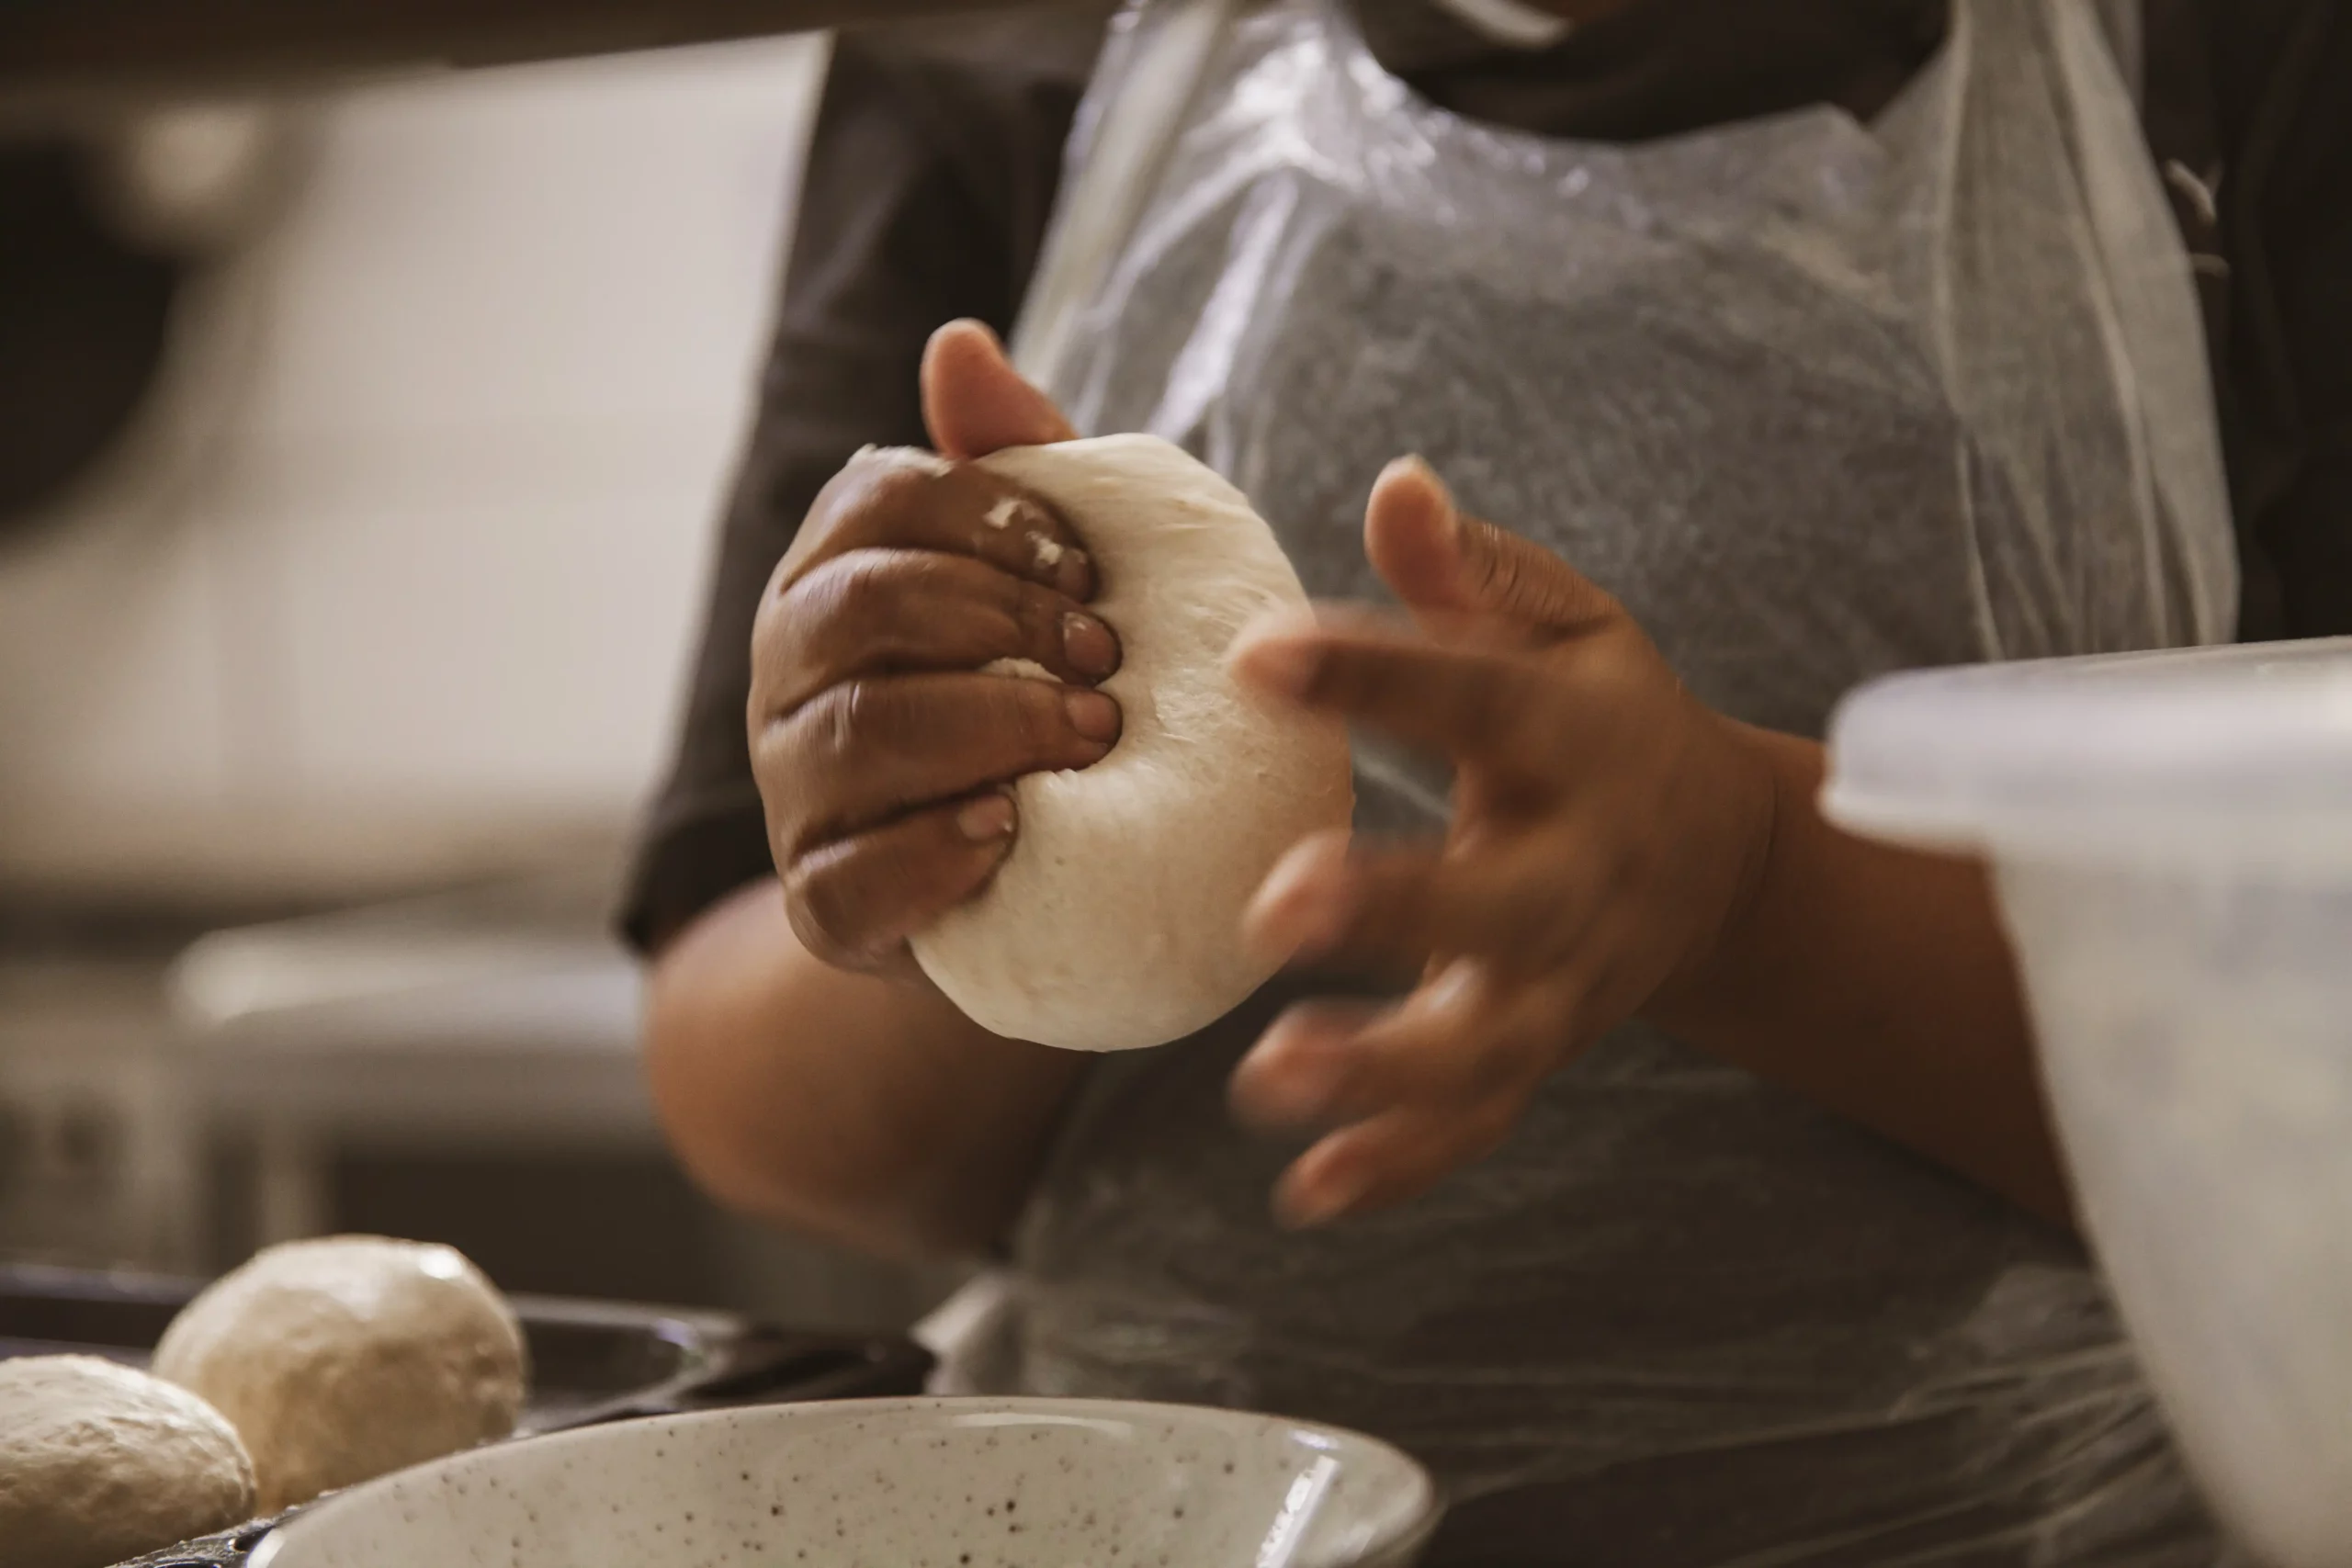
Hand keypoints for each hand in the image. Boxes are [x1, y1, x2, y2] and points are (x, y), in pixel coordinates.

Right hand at [750, 321, 1122, 975]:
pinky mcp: (820, 902)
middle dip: (1000, 621)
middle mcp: (788, 668)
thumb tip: (959, 341)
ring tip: (1091, 737)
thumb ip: (1012, 467)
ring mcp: (793, 788)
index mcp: (832, 570)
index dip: (990, 521)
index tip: (1090, 572)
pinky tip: (1012, 831)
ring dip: (992, 725)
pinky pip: (848, 878)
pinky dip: (935, 851)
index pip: (877, 499)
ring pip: (861, 731)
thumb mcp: (1039, 580)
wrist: (1021, 879)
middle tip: (1105, 662)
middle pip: (864, 607)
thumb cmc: (1032, 693)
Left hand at [1227, 458, 1778, 1225]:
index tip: (1256, 655)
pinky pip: (1481, 1122)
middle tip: (1275, 911)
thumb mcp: (1566, 624)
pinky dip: (1403, 1165)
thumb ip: (1473, 572)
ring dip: (1384, 1071)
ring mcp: (1567, 978)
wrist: (1719, 859)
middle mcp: (1581, 869)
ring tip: (1266, 1079)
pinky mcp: (1542, 1050)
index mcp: (1579, 738)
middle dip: (1396, 912)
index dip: (1375, 674)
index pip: (1477, 697)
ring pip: (1491, 1042)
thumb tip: (1394, 484)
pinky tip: (1306, 1192)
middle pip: (1499, 904)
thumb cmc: (1602, 715)